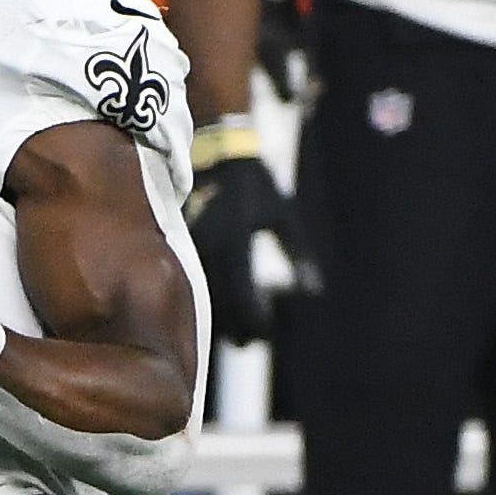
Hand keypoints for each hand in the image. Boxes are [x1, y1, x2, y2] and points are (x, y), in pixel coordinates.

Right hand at [185, 142, 300, 347]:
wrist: (216, 152)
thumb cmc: (256, 186)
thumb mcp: (283, 214)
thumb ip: (299, 253)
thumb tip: (315, 291)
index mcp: (236, 237)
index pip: (242, 290)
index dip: (253, 317)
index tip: (265, 332)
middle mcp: (210, 244)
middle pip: (218, 301)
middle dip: (233, 327)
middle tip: (249, 342)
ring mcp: (191, 244)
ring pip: (199, 294)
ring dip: (217, 318)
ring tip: (235, 333)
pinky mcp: (180, 242)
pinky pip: (189, 279)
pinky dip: (204, 299)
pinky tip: (217, 310)